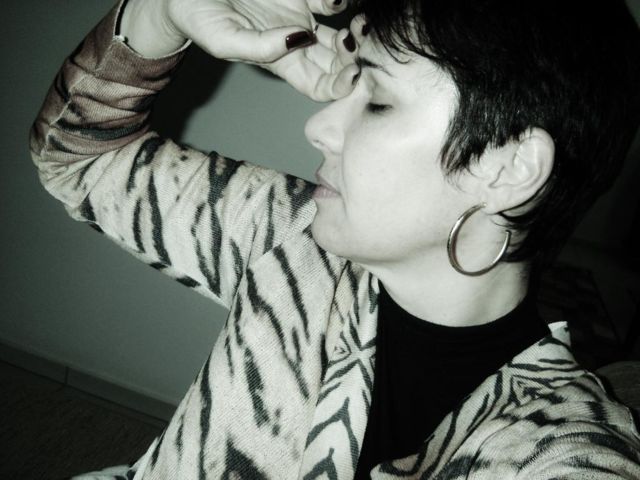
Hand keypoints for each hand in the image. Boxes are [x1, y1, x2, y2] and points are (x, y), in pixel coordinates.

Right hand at [121, 0, 360, 100]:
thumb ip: (261, 48)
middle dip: (355, 60)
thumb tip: (300, 40)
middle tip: (357, 44)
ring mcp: (302, 16)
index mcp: (282, 63)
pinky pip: (332, 2)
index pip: (320, 86)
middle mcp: (297, 43)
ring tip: (358, 23)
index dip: (341, 86)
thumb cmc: (201, 18)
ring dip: (357, 33)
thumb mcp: (224, 40)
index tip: (353, 73)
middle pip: (339, 63)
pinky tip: (336, 0)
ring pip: (343, 34)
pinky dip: (341, 3)